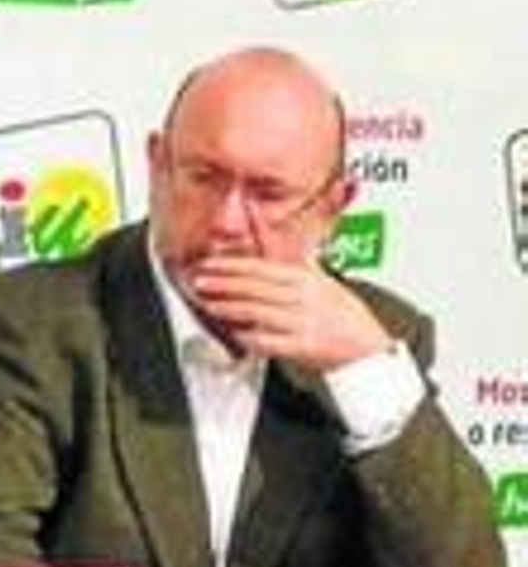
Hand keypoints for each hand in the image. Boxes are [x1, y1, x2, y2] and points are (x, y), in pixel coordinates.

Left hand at [188, 255, 390, 369]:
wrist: (366, 346)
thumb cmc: (340, 310)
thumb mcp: (318, 275)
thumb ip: (288, 252)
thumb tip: (260, 220)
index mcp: (305, 277)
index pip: (260, 267)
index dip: (230, 265)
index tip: (208, 264)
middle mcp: (303, 297)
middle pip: (255, 287)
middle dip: (223, 284)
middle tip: (199, 282)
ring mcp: (302, 321)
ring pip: (257, 312)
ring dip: (229, 308)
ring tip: (209, 305)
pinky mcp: (303, 346)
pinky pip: (269, 341)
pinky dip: (249, 337)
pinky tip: (234, 334)